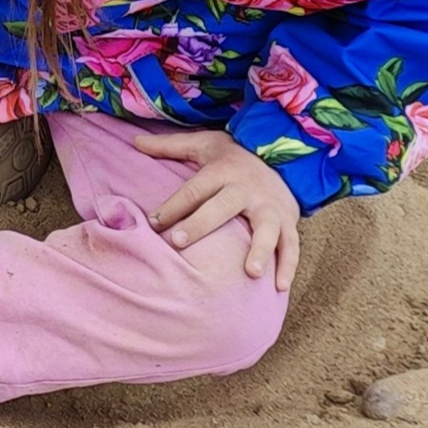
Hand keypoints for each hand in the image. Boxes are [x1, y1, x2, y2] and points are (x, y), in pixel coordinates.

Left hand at [133, 129, 301, 291]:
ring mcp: (270, 207)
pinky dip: (288, 266)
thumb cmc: (234, 158)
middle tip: (177, 241)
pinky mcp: (288, 222)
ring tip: (251, 273)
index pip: (193, 190)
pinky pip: (291, 246)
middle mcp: (247, 189)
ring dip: (260, 250)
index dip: (172, 206)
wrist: (285, 157)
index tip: (152, 222)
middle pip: (223, 206)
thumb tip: (136, 140)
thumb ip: (170, 146)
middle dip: (201, 224)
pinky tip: (279, 287)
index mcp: (223, 172)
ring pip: (267, 229)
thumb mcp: (204, 144)